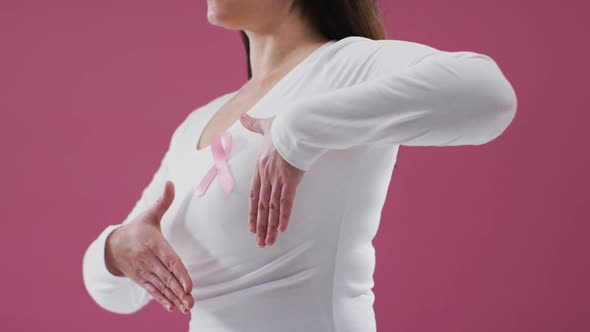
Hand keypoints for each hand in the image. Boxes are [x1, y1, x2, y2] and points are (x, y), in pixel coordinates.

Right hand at [105, 180, 194, 313]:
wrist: (112, 245)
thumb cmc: (138, 228)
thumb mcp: (150, 215)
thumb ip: (163, 201)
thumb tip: (171, 182)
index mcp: (152, 243)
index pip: (169, 259)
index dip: (179, 272)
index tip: (189, 284)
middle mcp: (147, 259)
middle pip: (166, 276)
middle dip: (179, 289)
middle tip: (191, 300)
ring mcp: (143, 270)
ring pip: (160, 286)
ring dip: (174, 297)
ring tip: (187, 307)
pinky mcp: (140, 279)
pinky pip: (152, 291)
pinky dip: (162, 300)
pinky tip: (173, 308)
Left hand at [239, 113, 304, 247]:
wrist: (295, 124)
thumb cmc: (283, 124)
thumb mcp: (265, 124)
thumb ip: (253, 123)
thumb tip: (242, 115)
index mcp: (260, 166)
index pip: (254, 195)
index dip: (253, 212)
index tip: (252, 226)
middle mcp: (266, 175)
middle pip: (262, 206)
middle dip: (260, 226)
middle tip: (259, 242)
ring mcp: (278, 179)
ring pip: (272, 208)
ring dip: (270, 226)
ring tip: (268, 242)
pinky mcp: (291, 180)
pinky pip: (286, 202)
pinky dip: (284, 216)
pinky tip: (282, 229)